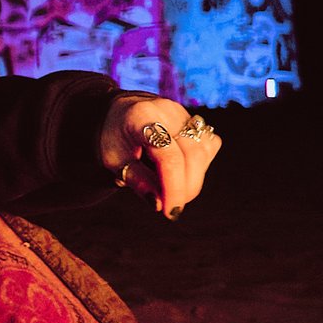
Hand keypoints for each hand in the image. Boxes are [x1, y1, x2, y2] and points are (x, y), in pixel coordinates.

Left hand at [99, 92, 221, 218]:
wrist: (118, 113)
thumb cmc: (114, 139)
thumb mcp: (115, 162)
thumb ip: (137, 181)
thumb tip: (159, 204)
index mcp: (141, 116)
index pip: (169, 156)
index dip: (174, 187)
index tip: (170, 212)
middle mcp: (167, 110)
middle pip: (192, 154)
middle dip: (186, 187)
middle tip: (172, 207)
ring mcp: (184, 113)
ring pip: (204, 151)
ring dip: (194, 178)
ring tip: (173, 191)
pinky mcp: (195, 120)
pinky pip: (208, 146)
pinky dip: (200, 165)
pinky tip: (182, 172)